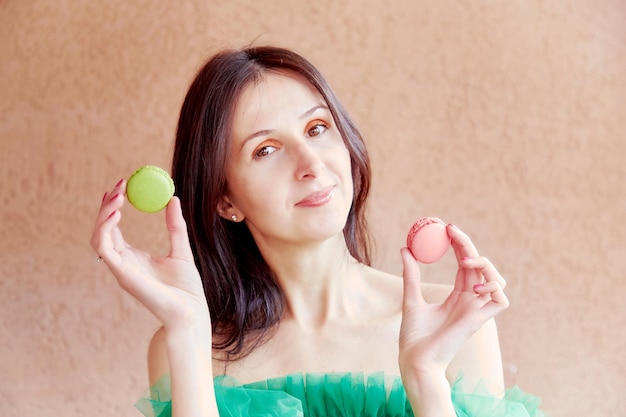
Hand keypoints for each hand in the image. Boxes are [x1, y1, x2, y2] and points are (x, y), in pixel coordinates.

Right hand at [90, 179, 209, 328]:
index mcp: (133, 257)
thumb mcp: (181, 249)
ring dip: (104, 214)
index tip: (122, 185)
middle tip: (119, 184)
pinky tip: (116, 213)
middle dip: (107, 205)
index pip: (114, 228)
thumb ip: (175, 226)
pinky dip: (105, 229)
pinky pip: (104, 248)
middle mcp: (122, 262)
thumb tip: (172, 198)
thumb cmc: (186, 288)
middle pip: (103, 229)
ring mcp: (120, 269)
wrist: (190, 310)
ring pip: (98, 237)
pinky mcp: (122, 274)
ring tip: (118, 195)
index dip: (113, 206)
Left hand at [398, 224, 508, 376]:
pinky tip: (473, 285)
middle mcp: (470, 301)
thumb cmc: (413, 337)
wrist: (415, 359)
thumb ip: (411, 275)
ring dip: (485, 264)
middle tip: (451, 230)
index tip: (447, 229)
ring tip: (464, 260)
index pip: (465, 264)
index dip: (460, 245)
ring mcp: (477, 311)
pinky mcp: (480, 321)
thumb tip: (405, 249)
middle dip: (469, 245)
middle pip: (480, 266)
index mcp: (457, 296)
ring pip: (497, 279)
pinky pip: (501, 300)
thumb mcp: (411, 299)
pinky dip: (493, 287)